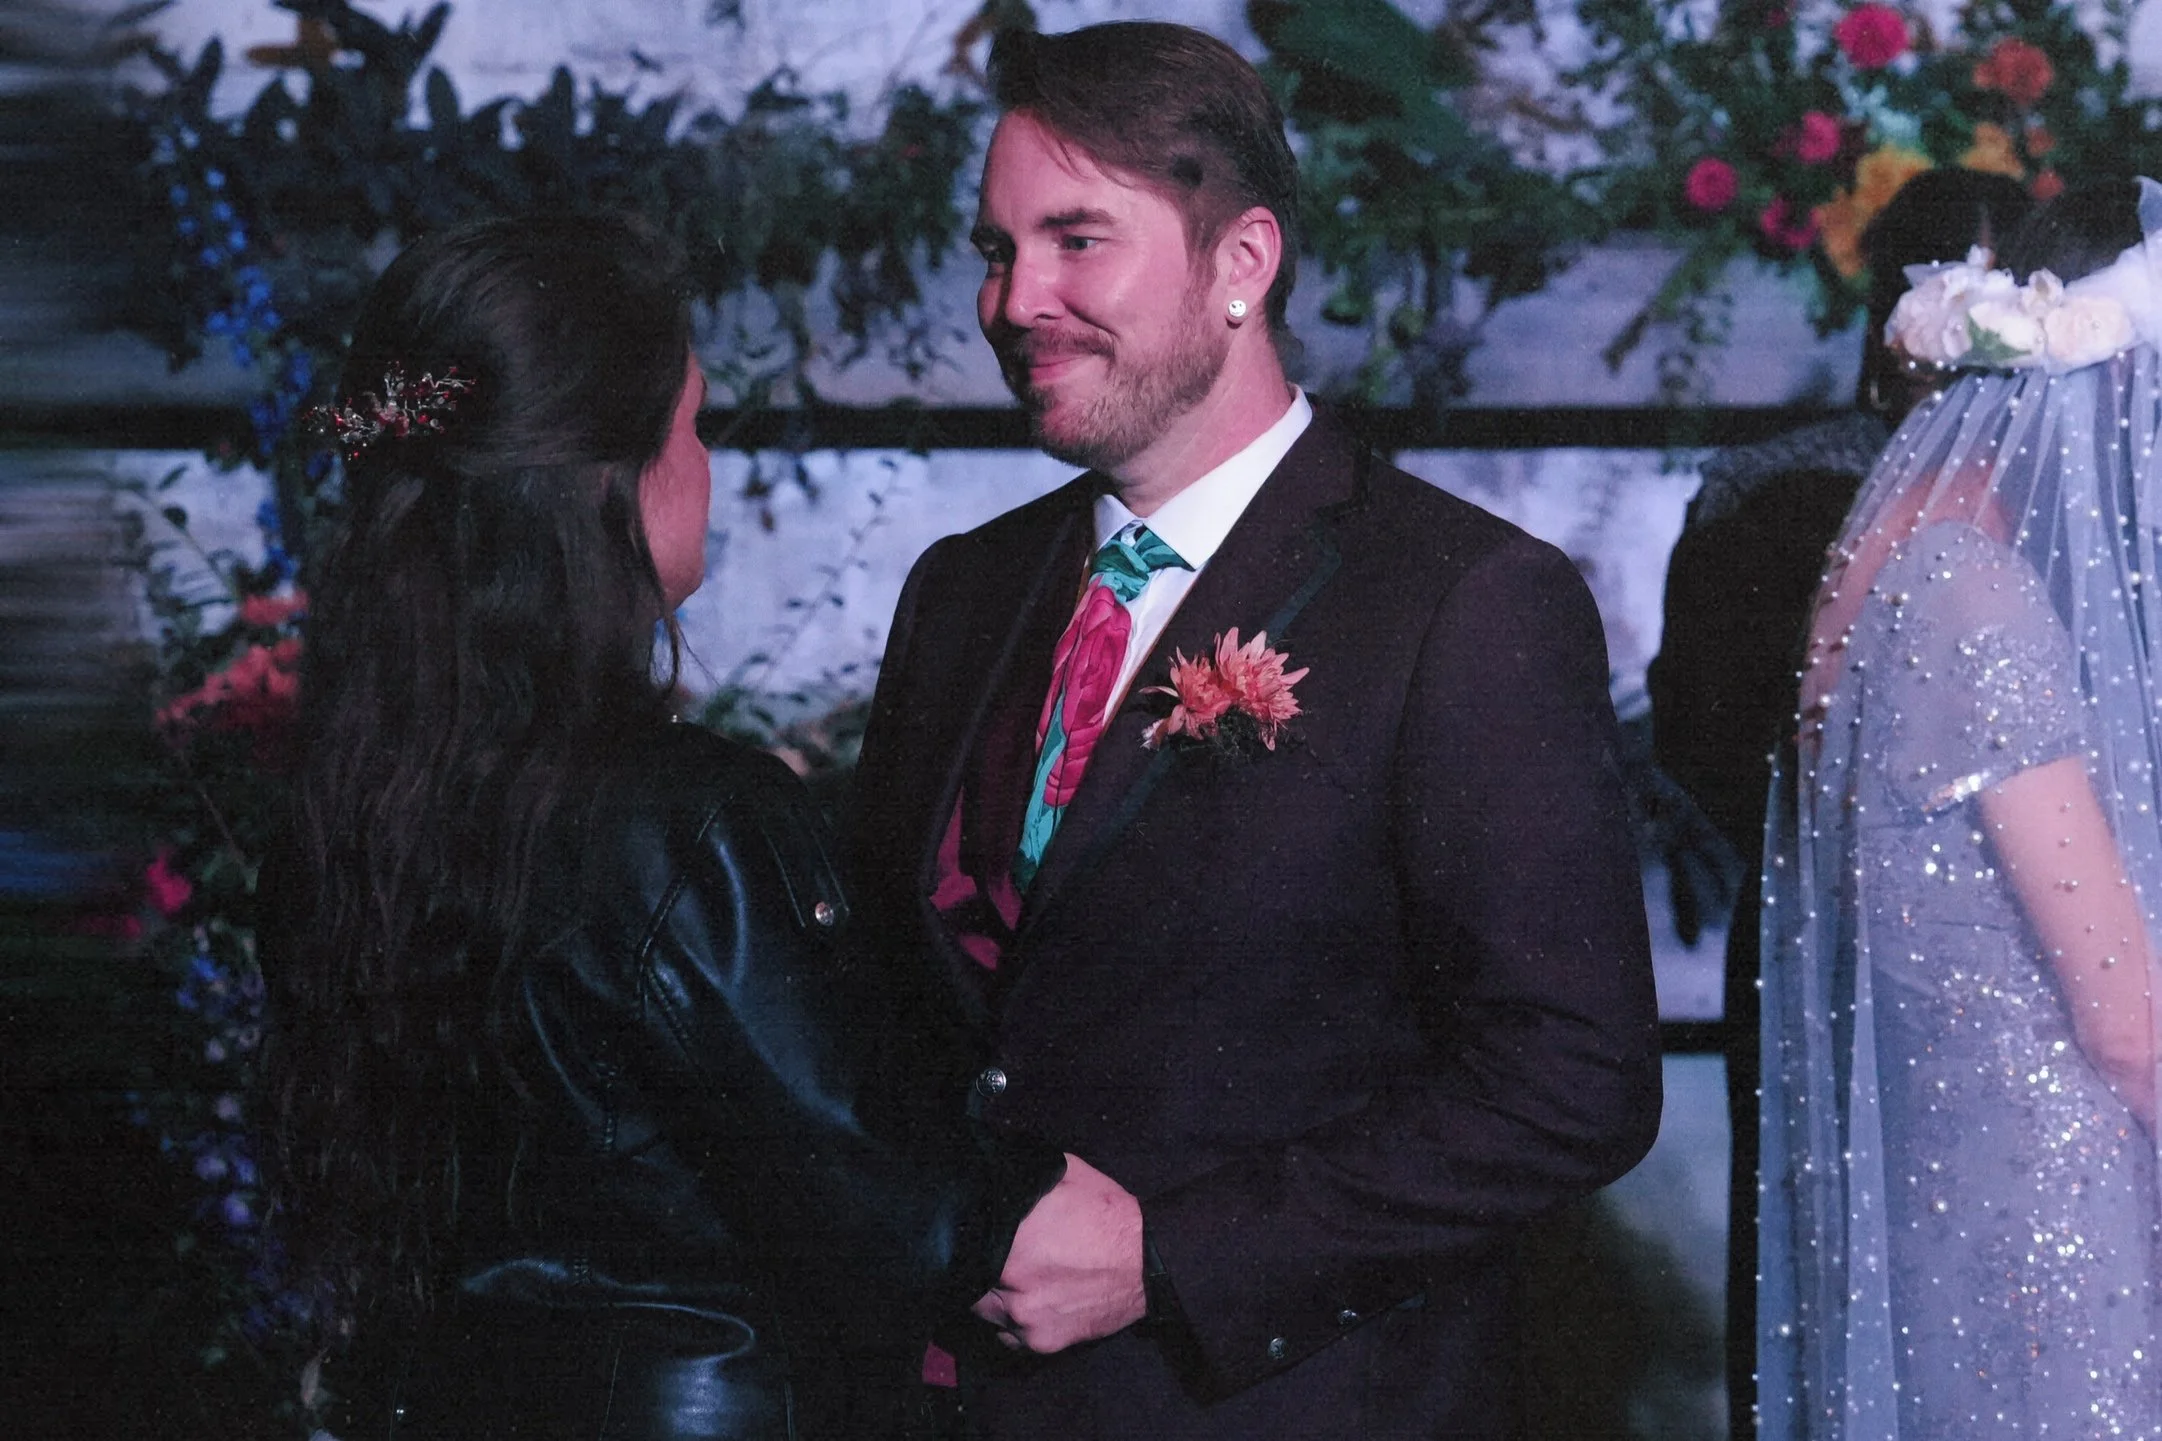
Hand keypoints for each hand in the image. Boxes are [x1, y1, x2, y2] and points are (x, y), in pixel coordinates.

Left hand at [972, 1153, 1143, 1353]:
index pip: (965, 1246)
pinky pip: (1011, 1338)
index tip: (972, 1239)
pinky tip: (1030, 1304)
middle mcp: (1010, 1283)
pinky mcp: (1042, 1342)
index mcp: (1010, 1240)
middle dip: (980, 1271)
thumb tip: (997, 1172)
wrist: (1148, 1263)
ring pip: (987, 1313)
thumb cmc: (1107, 1215)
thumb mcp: (1065, 1175)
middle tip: (997, 1260)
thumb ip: (1024, 1180)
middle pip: (971, 1283)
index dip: (967, 1243)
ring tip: (1014, 1282)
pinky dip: (1015, 1324)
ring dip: (995, 1299)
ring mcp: (1024, 1317)